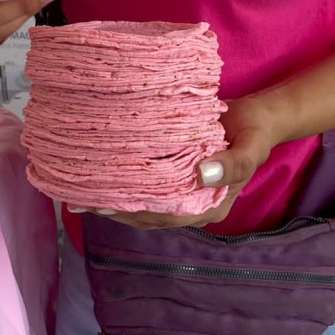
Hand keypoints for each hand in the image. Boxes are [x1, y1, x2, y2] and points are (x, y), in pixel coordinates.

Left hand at [69, 95, 281, 228]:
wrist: (254, 118)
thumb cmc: (253, 134)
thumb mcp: (250, 147)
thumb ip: (232, 164)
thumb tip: (202, 173)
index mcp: (209, 206)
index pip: (166, 216)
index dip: (136, 213)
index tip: (107, 205)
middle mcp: (192, 204)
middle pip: (148, 215)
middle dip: (115, 210)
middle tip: (80, 201)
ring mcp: (182, 192)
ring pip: (143, 204)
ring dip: (114, 201)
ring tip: (79, 195)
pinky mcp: (174, 176)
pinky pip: (145, 187)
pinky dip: (123, 185)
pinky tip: (100, 178)